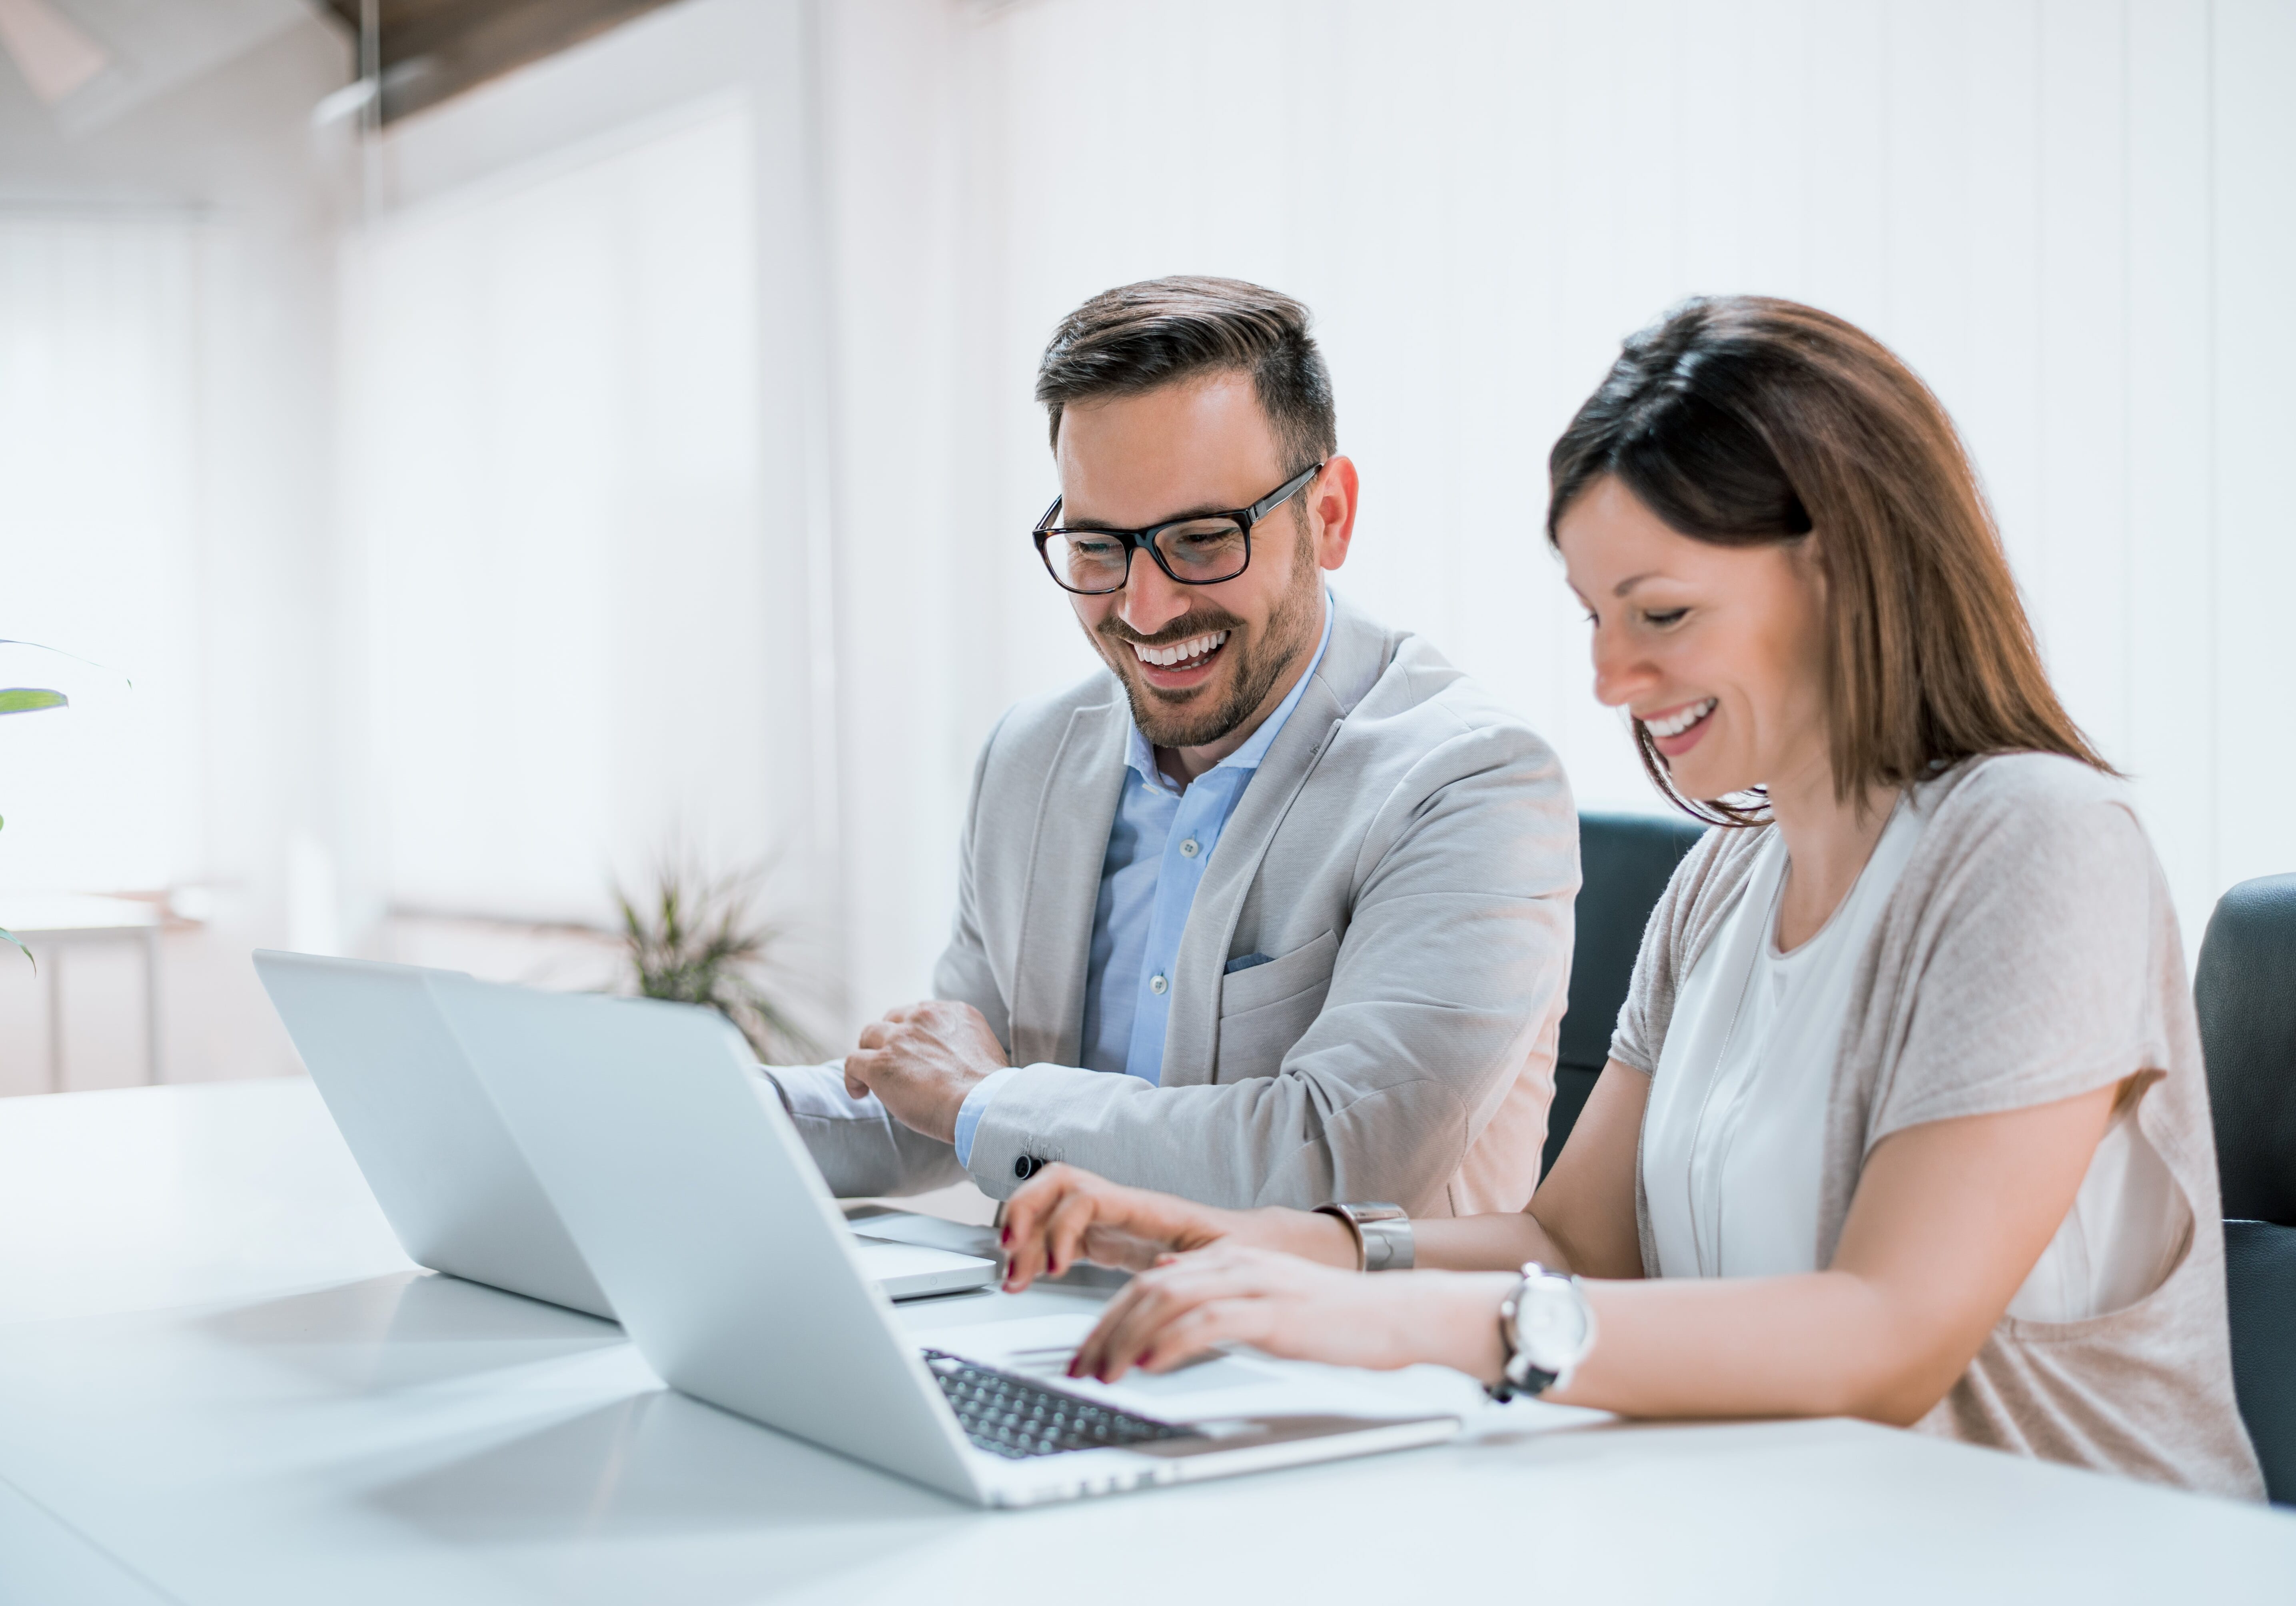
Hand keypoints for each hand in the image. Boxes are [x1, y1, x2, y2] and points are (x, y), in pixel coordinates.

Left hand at [841, 1000, 1008, 1144]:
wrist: (981, 1104)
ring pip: (869, 1035)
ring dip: (869, 1053)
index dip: (911, 1032)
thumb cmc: (987, 1091)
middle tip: (890, 1061)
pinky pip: (853, 1062)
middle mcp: (923, 1017)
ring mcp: (899, 1038)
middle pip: (892, 1018)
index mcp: (952, 1012)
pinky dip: (853, 1078)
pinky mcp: (880, 1063)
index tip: (912, 1051)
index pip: (920, 1013)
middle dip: (888, 1038)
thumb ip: (963, 1045)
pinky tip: (859, 1093)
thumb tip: (952, 1063)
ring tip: (870, 1077)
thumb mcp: (983, 1050)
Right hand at [997, 1164, 1239, 1290]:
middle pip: (1054, 1183)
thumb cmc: (1240, 1250)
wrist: (1249, 1248)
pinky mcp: (1102, 1240)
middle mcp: (1120, 1206)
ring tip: (1011, 1277)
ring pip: (1048, 1207)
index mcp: (1147, 1208)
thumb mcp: (1224, 1262)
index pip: (1086, 1195)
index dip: (1061, 1226)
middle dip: (1023, 1211)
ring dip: (1023, 1235)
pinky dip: (1034, 1253)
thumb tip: (1162, 1270)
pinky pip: (1056, 1236)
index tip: (1054, 1268)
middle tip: (1009, 1253)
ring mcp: (1107, 1221)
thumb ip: (1194, 1267)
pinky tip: (1026, 1278)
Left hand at [1068, 1243, 1517, 1385]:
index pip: (1148, 1282)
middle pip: (1147, 1290)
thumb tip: (1165, 1282)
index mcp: (1227, 1260)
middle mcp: (1233, 1265)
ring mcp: (1252, 1285)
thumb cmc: (1331, 1316)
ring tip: (1106, 1373)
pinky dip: (1172, 1344)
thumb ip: (1215, 1290)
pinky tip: (1151, 1365)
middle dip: (1105, 1331)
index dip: (1108, 1318)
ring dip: (1128, 1340)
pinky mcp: (1271, 1312)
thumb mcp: (1262, 1296)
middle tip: (1081, 1368)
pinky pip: (1209, 1323)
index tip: (1086, 1352)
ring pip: (1168, 1302)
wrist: (1390, 1314)